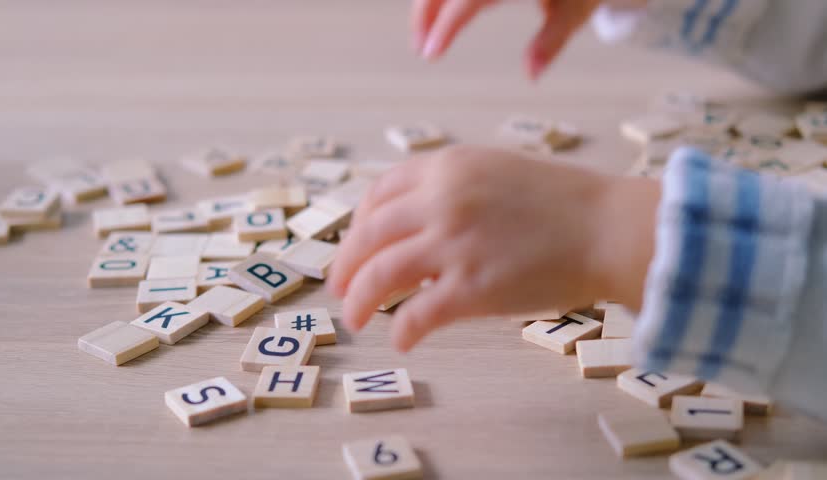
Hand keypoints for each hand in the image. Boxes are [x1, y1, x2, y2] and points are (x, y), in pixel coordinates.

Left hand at [328, 145, 658, 351]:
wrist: (609, 227)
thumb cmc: (566, 203)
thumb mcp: (498, 172)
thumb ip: (454, 188)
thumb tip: (418, 221)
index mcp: (448, 168)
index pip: (379, 194)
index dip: (359, 223)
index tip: (356, 245)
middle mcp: (441, 200)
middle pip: (368, 235)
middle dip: (346, 265)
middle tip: (339, 288)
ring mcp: (453, 244)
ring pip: (380, 274)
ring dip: (359, 300)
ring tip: (354, 319)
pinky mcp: (471, 287)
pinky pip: (417, 313)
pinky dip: (402, 330)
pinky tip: (402, 340)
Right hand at [411, 0, 602, 78]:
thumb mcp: (574, 12)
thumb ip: (551, 41)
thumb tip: (532, 74)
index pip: (465, 1)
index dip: (444, 26)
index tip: (431, 51)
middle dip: (424, 13)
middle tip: (422, 48)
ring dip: (427, 2)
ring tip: (425, 33)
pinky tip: (436, 11)